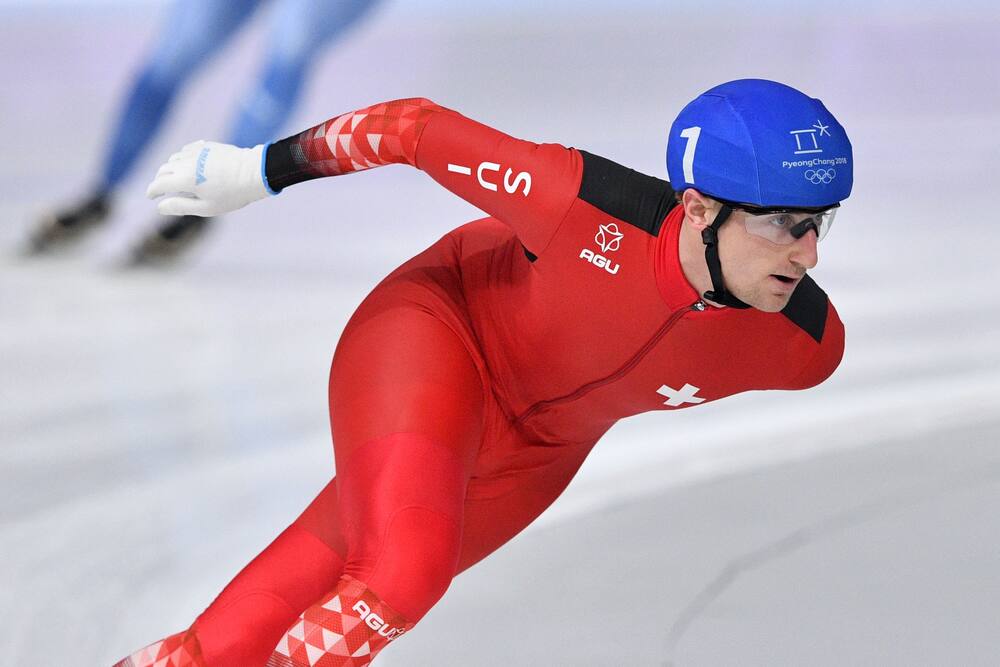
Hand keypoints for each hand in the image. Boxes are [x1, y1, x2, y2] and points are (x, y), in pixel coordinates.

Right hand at [145, 141, 273, 216]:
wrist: (253, 173)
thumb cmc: (232, 194)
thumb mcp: (206, 208)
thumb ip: (181, 207)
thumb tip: (160, 208)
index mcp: (185, 179)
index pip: (159, 184)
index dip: (152, 191)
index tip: (151, 197)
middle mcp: (187, 162)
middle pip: (164, 169)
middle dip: (160, 180)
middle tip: (162, 189)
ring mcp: (197, 151)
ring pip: (175, 158)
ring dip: (171, 168)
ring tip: (177, 178)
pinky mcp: (207, 146)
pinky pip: (187, 150)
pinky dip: (183, 157)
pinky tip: (189, 164)